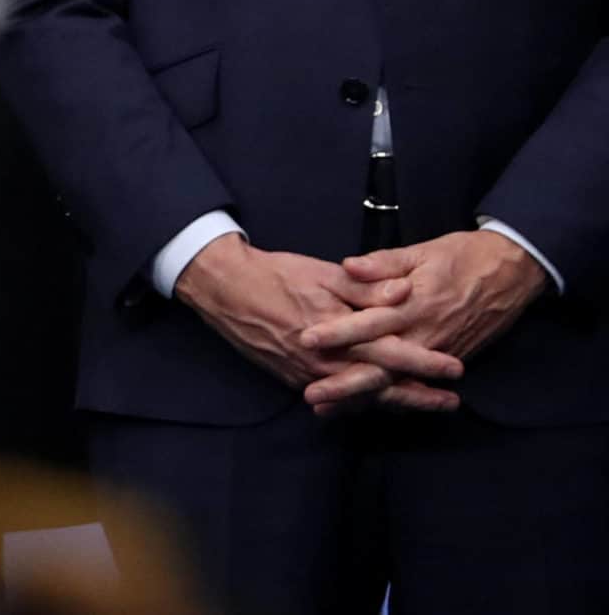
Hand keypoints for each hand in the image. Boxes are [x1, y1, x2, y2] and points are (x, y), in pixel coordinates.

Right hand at [173, 233, 461, 414]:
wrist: (225, 288)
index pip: (392, 354)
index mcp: (337, 333)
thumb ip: (366, 286)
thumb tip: (405, 292)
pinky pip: (334, 396)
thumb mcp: (322, 273)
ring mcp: (307, 374)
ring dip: (392, 402)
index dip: (425, 363)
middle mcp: (324, 361)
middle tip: (450, 403)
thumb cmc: (275, 275)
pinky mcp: (292, 377)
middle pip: (381, 386)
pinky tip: (374, 402)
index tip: (455, 368)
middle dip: (417, 396)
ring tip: (421, 406)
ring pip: (359, 396)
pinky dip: (359, 401)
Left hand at [296, 231, 549, 409]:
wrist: (512, 272)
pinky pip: (415, 383)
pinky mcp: (449, 359)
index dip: (338, 332)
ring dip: (362, 397)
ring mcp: (438, 351)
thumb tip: (348, 265)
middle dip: (345, 383)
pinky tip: (365, 407)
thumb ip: (384, 263)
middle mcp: (425, 334)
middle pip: (380, 365)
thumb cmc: (462, 257)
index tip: (306, 340)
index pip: (368, 322)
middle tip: (310, 396)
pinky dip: (391, 397)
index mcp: (413, 304)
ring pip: (396, 382)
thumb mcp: (421, 251)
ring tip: (328, 410)